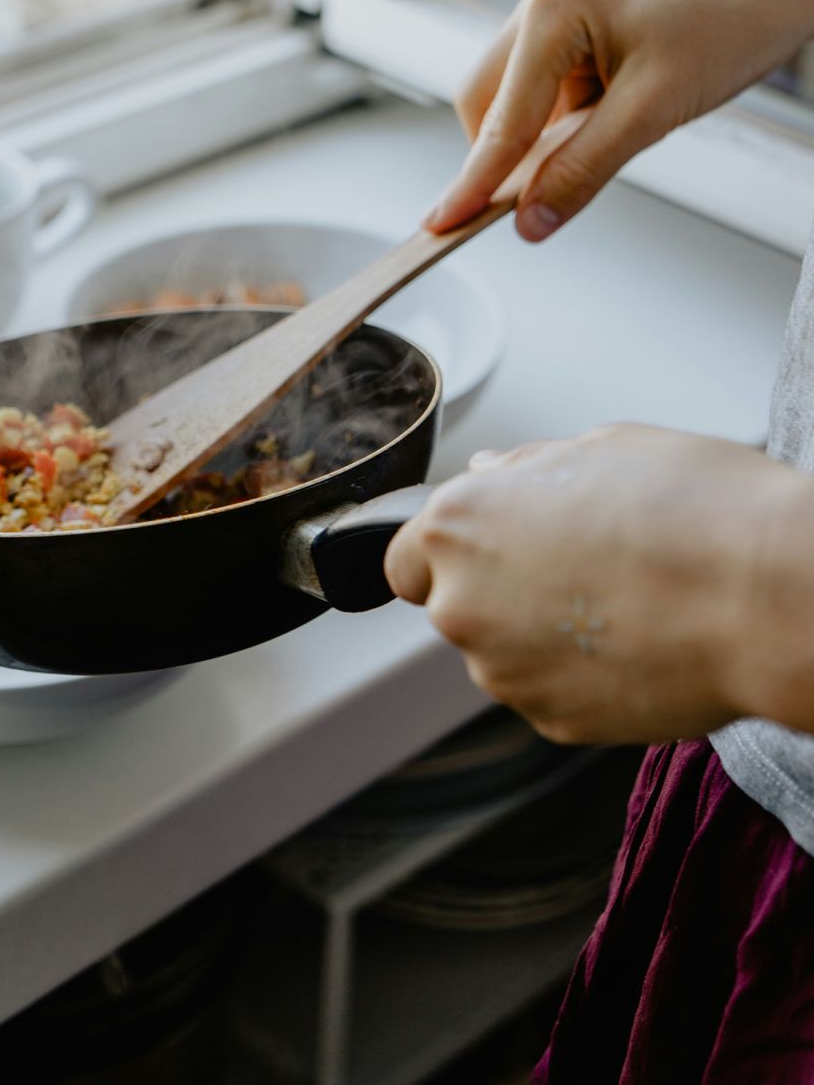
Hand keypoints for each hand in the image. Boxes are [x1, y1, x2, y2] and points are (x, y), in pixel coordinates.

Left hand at [384, 425, 813, 744]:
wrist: (762, 595)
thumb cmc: (691, 508)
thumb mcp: (602, 448)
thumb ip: (526, 469)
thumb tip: (492, 474)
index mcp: (459, 525)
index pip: (404, 559)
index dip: (447, 553)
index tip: (488, 548)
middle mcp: (462, 604)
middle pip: (455, 606)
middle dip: (500, 590)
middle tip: (580, 566)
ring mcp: (504, 672)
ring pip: (503, 654)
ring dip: (541, 636)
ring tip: (623, 602)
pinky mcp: (552, 721)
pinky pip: (550, 693)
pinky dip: (580, 676)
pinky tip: (638, 642)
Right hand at [426, 0, 813, 242]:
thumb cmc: (734, 16)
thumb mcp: (653, 111)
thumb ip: (583, 170)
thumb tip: (531, 219)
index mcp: (551, 9)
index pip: (498, 121)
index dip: (472, 183)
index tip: (440, 225)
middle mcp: (544, 1)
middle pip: (485, 102)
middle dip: (501, 155)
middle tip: (526, 203)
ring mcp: (562, 10)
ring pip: (515, 97)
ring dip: (540, 138)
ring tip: (606, 141)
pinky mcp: (584, 24)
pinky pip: (549, 88)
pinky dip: (565, 121)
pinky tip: (612, 122)